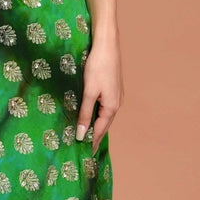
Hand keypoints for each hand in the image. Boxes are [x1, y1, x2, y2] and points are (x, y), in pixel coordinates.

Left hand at [75, 29, 122, 152]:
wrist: (107, 45)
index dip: (92, 141)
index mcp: (111, 107)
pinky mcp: (113, 88)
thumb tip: (82, 134)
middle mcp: (117, 103)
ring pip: (105, 115)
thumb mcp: (88, 92)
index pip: (100, 130)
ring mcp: (116, 95)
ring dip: (97, 125)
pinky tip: (92, 115)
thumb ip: (85, 114)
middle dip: (95, 136)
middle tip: (85, 148)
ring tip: (88, 135)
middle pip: (104, 124)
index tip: (85, 154)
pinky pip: (105, 106)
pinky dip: (98, 114)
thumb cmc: (97, 67)